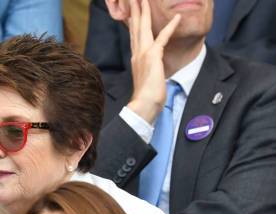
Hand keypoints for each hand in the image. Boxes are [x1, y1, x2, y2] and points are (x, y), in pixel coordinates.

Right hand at [126, 0, 179, 123]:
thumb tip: (150, 66)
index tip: (133, 7)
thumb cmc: (146, 96)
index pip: (134, 33)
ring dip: (144, 11)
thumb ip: (148, 67)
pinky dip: (170, 27)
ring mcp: (143, 54)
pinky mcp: (153, 57)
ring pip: (143, 27)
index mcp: (135, 56)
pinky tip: (177, 17)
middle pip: (135, 26)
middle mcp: (137, 53)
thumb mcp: (147, 77)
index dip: (134, 18)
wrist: (143, 105)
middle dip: (135, 9)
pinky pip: (162, 38)